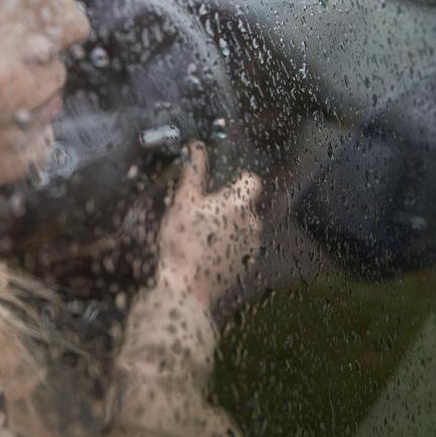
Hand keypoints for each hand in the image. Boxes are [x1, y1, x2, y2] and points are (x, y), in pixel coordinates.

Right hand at [155, 142, 262, 306]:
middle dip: (226, 208)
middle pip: (244, 206)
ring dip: (227, 228)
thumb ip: (193, 171)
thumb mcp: (183, 201)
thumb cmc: (183, 242)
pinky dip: (227, 248)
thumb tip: (196, 146)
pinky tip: (206, 255)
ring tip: (201, 238)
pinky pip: (239, 248)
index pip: (251, 181)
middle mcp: (252, 224)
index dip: (237, 180)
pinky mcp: (246, 267)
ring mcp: (252, 247)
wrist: (186, 290)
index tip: (220, 186)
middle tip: (201, 216)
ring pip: (242, 228)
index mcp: (239, 204)